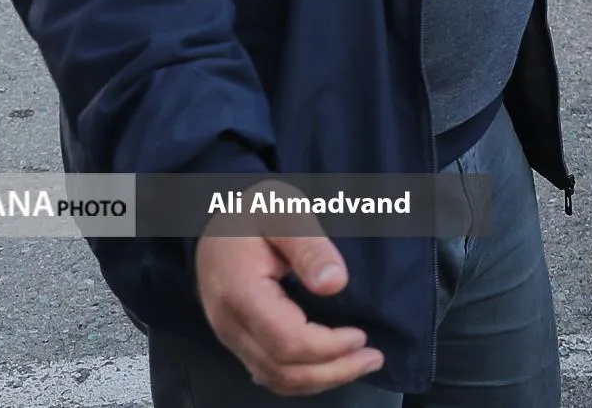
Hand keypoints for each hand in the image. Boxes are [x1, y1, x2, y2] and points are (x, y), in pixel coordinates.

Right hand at [195, 205, 381, 394]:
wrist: (217, 220)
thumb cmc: (255, 212)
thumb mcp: (284, 212)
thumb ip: (310, 247)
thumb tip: (335, 283)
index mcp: (240, 293)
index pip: (286, 341)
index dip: (328, 347)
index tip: (361, 335)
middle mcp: (230, 323)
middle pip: (282, 369)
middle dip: (333, 371)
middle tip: (374, 358)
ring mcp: (231, 336)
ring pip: (275, 378)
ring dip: (321, 380)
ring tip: (362, 364)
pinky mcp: (238, 339)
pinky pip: (268, 373)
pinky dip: (303, 378)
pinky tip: (331, 368)